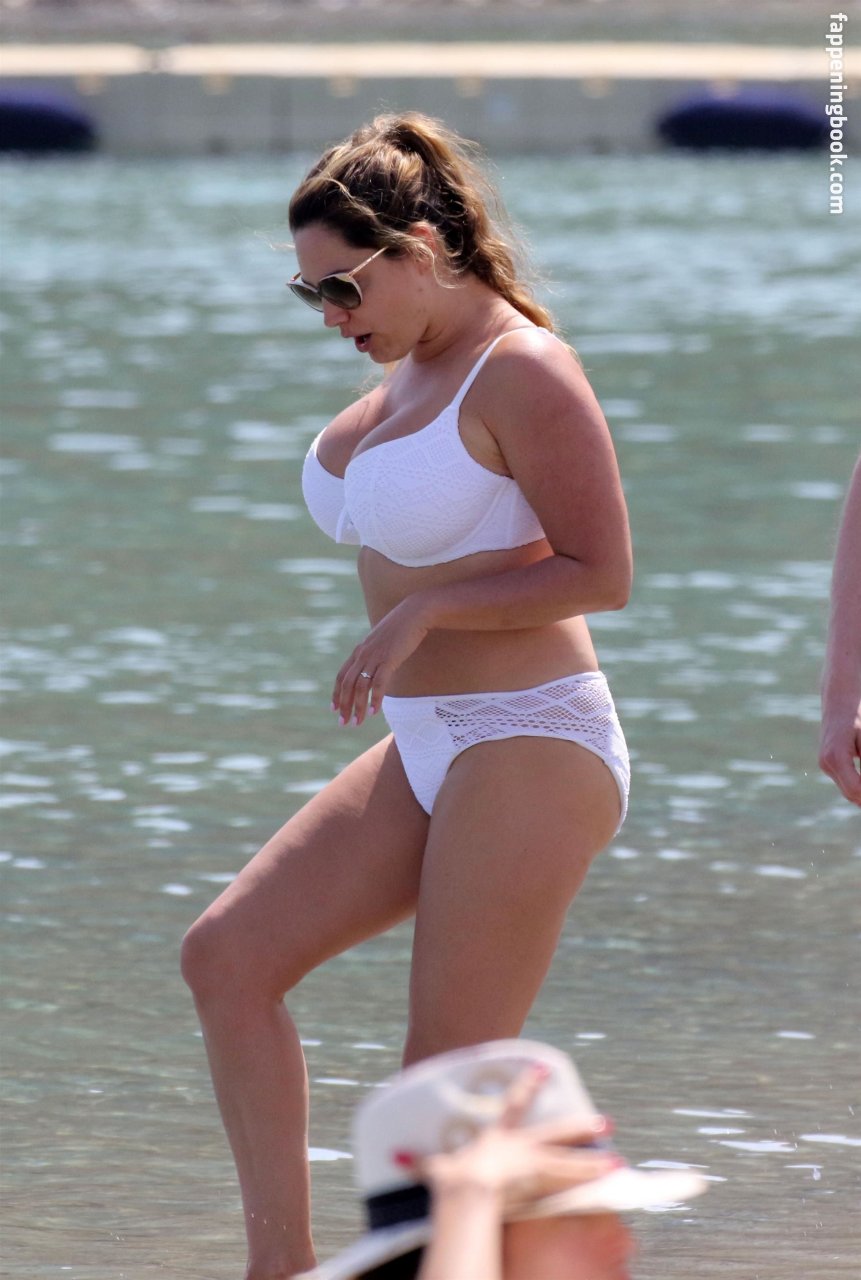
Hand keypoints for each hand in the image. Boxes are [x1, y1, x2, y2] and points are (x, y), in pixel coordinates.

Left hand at [332, 596, 429, 727]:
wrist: (414, 614)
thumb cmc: (400, 628)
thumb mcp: (381, 642)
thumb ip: (374, 655)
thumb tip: (373, 669)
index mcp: (359, 651)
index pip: (341, 676)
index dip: (336, 694)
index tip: (334, 709)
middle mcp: (363, 654)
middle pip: (347, 685)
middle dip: (344, 706)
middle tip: (344, 723)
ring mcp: (375, 657)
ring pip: (360, 687)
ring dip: (358, 707)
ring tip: (358, 722)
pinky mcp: (389, 659)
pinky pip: (378, 683)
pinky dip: (375, 699)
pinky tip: (374, 711)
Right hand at [400, 1066, 621, 1215]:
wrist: (466, 1190)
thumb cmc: (450, 1177)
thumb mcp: (433, 1166)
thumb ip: (417, 1162)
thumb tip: (395, 1158)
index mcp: (498, 1137)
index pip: (515, 1104)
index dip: (529, 1085)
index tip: (544, 1069)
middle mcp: (522, 1147)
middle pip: (557, 1132)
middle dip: (579, 1127)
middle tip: (605, 1122)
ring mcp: (535, 1166)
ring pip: (570, 1160)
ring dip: (594, 1160)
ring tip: (619, 1159)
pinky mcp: (541, 1185)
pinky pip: (572, 1185)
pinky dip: (591, 1183)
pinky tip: (612, 1182)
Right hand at [819, 696, 860, 805]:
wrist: (840, 698)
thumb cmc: (858, 714)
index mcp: (835, 757)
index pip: (857, 790)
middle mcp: (826, 764)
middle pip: (852, 794)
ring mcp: (826, 764)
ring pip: (849, 791)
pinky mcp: (829, 763)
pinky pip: (846, 782)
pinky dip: (859, 788)